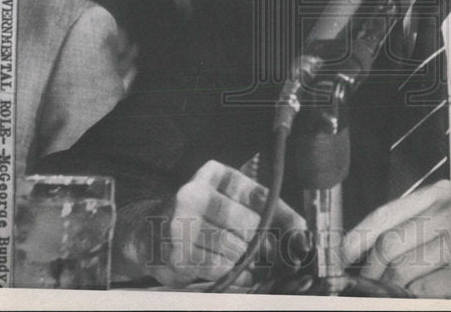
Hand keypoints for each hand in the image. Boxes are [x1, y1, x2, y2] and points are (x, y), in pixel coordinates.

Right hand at [135, 160, 305, 286]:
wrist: (148, 233)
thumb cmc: (200, 215)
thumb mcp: (228, 200)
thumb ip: (263, 210)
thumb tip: (301, 232)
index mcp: (212, 175)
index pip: (258, 194)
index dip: (284, 216)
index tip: (301, 233)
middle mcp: (193, 194)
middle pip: (246, 222)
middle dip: (265, 242)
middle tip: (273, 254)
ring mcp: (181, 224)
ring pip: (233, 247)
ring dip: (249, 260)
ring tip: (253, 264)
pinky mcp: (177, 254)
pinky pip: (219, 267)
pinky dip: (237, 274)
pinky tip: (240, 274)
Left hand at [342, 181, 450, 300]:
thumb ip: (413, 228)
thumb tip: (366, 251)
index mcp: (442, 195)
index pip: (386, 213)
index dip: (357, 237)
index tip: (345, 255)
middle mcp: (450, 212)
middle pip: (387, 244)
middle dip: (374, 270)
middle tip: (372, 282)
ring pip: (401, 271)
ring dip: (395, 288)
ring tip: (405, 290)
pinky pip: (420, 292)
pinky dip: (416, 298)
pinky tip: (431, 295)